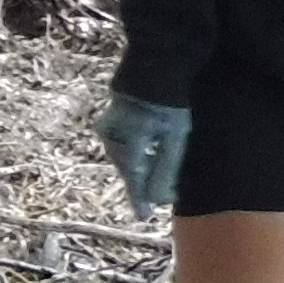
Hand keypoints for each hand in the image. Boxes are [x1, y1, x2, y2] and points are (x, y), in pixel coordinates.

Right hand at [96, 94, 191, 218]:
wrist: (156, 65)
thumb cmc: (170, 101)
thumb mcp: (175, 137)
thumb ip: (166, 169)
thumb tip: (159, 199)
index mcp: (128, 144)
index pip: (134, 179)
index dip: (140, 200)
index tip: (145, 217)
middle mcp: (112, 138)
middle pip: (128, 169)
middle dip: (139, 184)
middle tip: (149, 201)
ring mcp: (108, 127)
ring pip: (123, 157)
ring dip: (136, 168)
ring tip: (149, 179)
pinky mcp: (111, 120)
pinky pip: (120, 145)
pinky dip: (133, 154)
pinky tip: (144, 155)